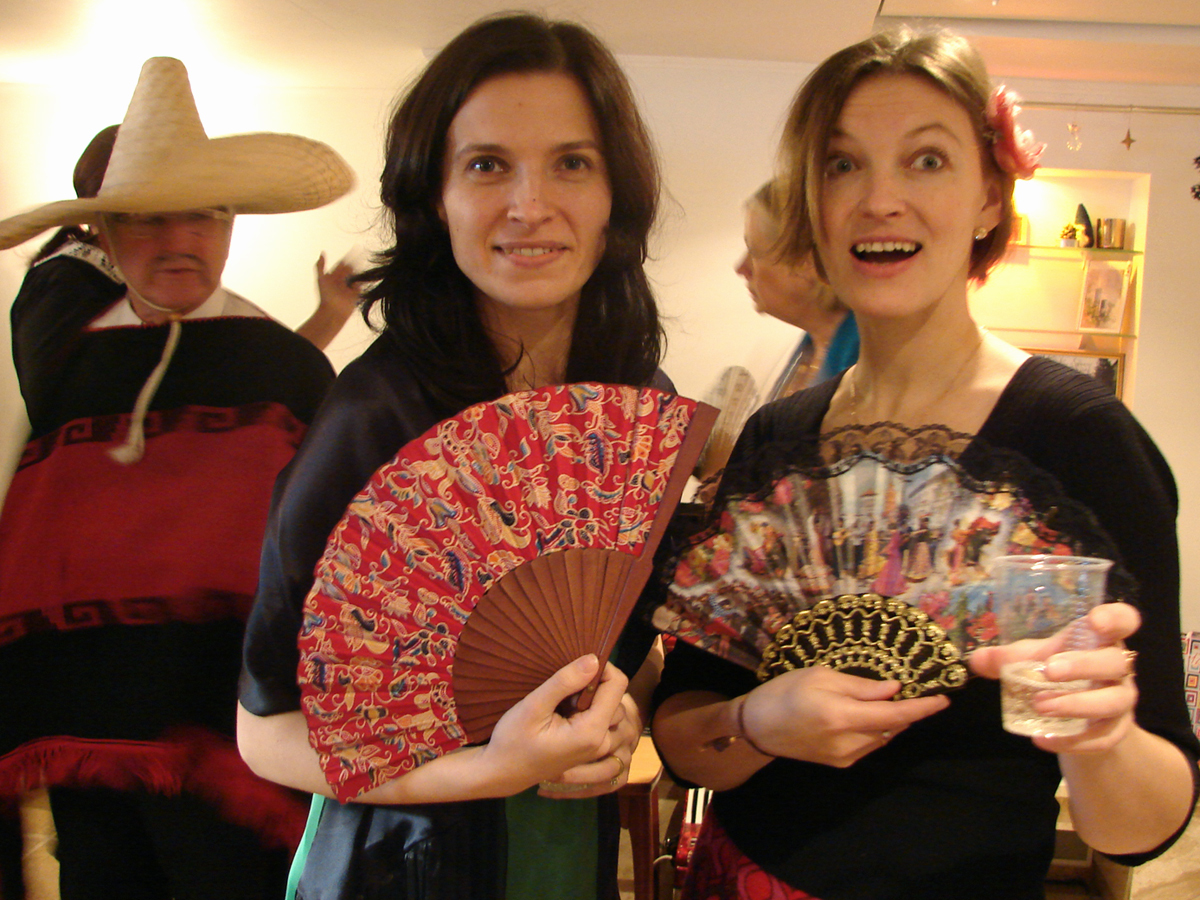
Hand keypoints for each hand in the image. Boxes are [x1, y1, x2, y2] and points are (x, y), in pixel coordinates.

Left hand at [315, 252, 360, 319]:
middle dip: (354, 264)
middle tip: (359, 259)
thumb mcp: (320, 279)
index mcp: (334, 275)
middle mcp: (342, 280)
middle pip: (350, 268)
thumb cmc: (325, 296)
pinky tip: (355, 284)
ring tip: (356, 271)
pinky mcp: (355, 294)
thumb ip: (320, 266)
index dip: (349, 255)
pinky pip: (359, 286)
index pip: (343, 262)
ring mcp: (349, 287)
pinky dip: (359, 283)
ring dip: (357, 272)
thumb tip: (322, 253)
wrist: (332, 311)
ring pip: (356, 276)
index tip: (356, 248)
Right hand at [480, 655, 628, 794]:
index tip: (576, 664)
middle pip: (616, 696)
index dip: (602, 666)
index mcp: (592, 732)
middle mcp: (603, 741)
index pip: (617, 684)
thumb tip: (594, 659)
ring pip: (611, 706)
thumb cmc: (513, 741)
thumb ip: (564, 682)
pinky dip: (587, 708)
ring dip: (591, 696)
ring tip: (562, 701)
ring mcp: (599, 747)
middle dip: (594, 683)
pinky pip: (601, 718)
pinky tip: (564, 713)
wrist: (503, 773)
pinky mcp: (592, 748)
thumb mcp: (534, 707)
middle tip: (563, 688)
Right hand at [740, 666, 949, 767]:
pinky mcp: (840, 763)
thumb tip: (894, 689)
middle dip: (906, 710)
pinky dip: (876, 729)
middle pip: (893, 727)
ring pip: (884, 737)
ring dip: (891, 720)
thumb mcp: (820, 676)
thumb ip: (860, 686)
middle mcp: (849, 742)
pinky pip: (870, 745)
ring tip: (885, 700)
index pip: (896, 714)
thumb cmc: (784, 692)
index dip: (923, 708)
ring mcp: (845, 756)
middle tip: (911, 690)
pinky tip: (866, 715)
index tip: (944, 698)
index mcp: (843, 716)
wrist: (755, 726)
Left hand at [968, 601, 1140, 753]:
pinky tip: (1044, 739)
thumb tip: (975, 660)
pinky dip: (1074, 740)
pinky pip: (1103, 737)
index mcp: (1101, 639)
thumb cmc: (1059, 674)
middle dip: (1083, 665)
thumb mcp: (1033, 659)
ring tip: (1040, 706)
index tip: (1094, 621)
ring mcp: (1122, 699)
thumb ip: (1006, 658)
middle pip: (1116, 662)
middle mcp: (1118, 668)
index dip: (1115, 618)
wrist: (1083, 718)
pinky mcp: (1117, 730)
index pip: (1124, 620)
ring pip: (1114, 701)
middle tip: (1049, 671)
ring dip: (1077, 704)